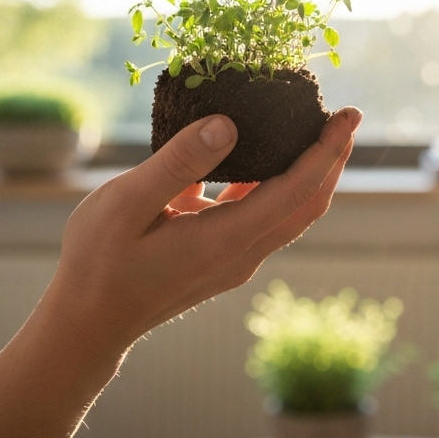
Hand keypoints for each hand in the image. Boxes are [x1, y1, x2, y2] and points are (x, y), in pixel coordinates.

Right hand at [47, 107, 360, 358]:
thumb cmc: (99, 262)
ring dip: (306, 172)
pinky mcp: (221, 258)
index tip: (349, 114)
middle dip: (331, 159)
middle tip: (346, 115)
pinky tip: (256, 154)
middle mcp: (242, 254)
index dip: (328, 151)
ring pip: (288, 212)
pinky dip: (272, 183)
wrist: (89, 322)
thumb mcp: (127, 202)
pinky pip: (261, 216)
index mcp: (226, 239)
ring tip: (310, 128)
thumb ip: (179, 162)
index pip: (298, 191)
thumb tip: (229, 124)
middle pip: (308, 204)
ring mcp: (234, 260)